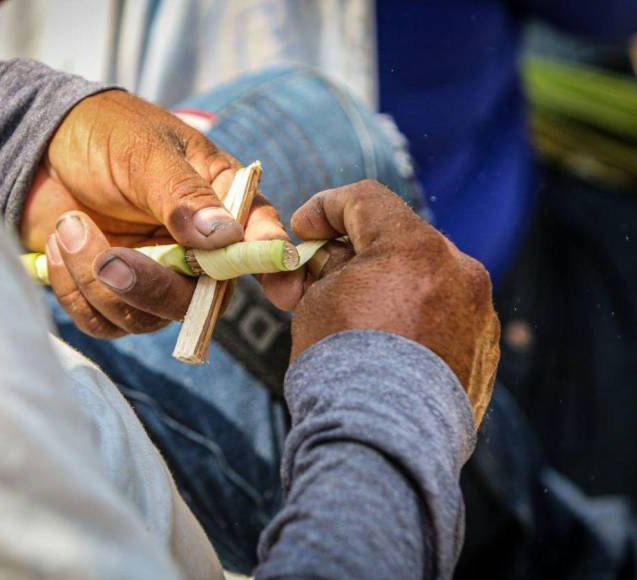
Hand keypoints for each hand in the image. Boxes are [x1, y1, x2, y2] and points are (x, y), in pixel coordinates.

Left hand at [23, 90, 302, 336]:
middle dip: (152, 287)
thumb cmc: (105, 134)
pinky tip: (60, 244)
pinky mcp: (112, 295)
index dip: (273, 266)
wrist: (39, 147)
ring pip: (147, 318)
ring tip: (70, 226)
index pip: (258, 239)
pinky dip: (75, 291)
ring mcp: (154, 276)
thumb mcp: (146, 152)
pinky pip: (104, 323)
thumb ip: (183, 194)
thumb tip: (223, 237)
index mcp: (219, 202)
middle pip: (202, 300)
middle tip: (110, 258)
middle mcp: (195, 248)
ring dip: (99, 282)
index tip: (282, 293)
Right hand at [290, 180, 499, 424]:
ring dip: (390, 284)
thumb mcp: (317, 302)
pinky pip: (445, 315)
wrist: (383, 444)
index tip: (303, 229)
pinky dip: (416, 317)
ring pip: (426, 277)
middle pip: (399, 239)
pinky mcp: (485, 349)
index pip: (365, 200)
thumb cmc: (341, 367)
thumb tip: (333, 261)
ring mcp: (478, 311)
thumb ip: (329, 268)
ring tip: (356, 320)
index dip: (325, 207)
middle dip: (356, 252)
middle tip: (320, 278)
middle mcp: (458, 270)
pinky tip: (389, 346)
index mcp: (414, 247)